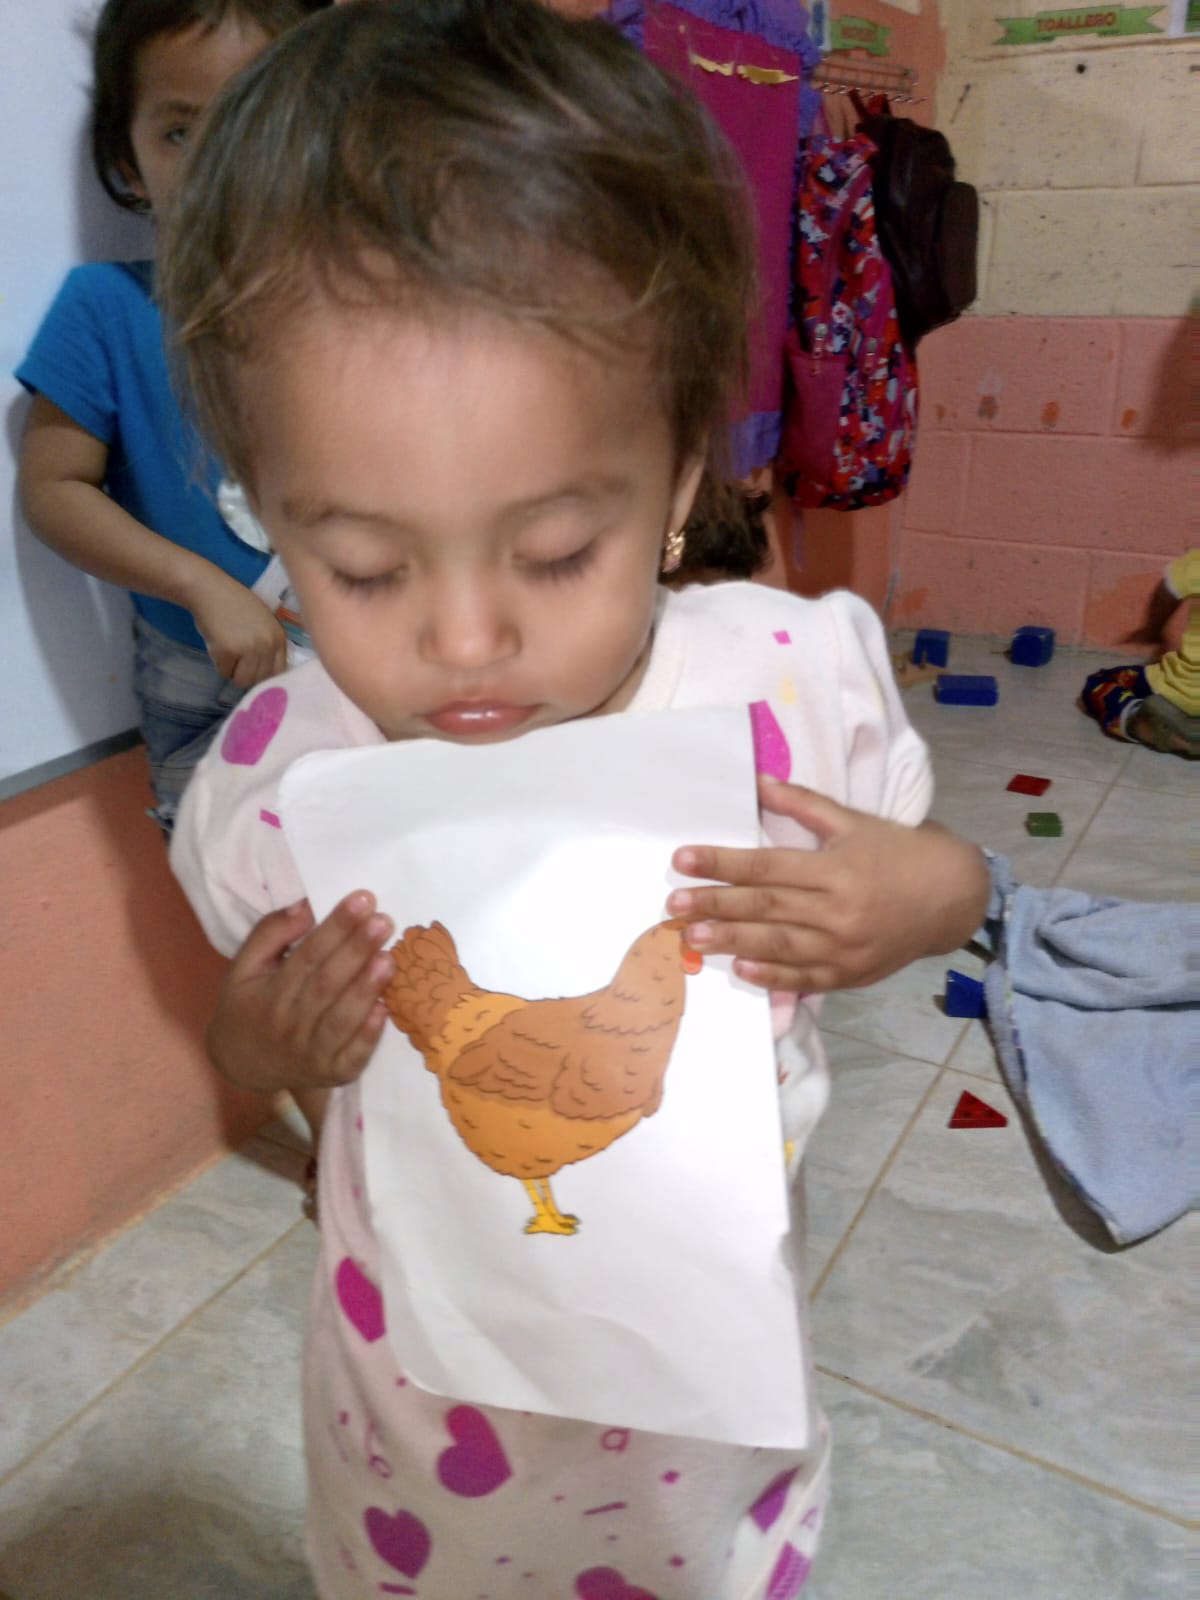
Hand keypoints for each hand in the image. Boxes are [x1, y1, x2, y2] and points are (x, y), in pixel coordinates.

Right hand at [189, 568, 287, 687]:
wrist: (210, 591)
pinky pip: (224, 672)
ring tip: (229, 654)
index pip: (279, 672)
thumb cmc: (234, 605)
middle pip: (260, 679)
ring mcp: (248, 649)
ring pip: (243, 680)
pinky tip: (217, 646)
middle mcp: (268, 644)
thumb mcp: (263, 623)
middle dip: (247, 674)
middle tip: (237, 661)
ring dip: (233, 672)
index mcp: (279, 637)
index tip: (254, 672)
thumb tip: (266, 674)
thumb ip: (269, 645)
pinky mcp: (227, 652)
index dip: (265, 675)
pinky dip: (218, 664)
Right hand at [207, 892, 394, 1094]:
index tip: (362, 900)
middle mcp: (289, 1026)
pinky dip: (369, 1035)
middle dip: (357, 951)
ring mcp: (312, 1054)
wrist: (242, 1065)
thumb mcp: (244, 967)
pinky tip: (386, 1008)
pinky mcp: (334, 1074)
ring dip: (366, 989)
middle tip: (383, 921)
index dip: (335, 928)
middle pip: (327, 984)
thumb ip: (270, 933)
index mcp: (269, 995)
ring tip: (389, 958)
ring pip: (342, 1019)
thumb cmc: (248, 1006)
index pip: (307, 957)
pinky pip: (354, 1055)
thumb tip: (305, 906)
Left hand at [667, 777, 988, 992]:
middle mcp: (837, 911)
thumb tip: (758, 781)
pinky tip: (740, 970)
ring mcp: (844, 948)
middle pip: (765, 908)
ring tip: (692, 939)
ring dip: (731, 942)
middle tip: (673, 906)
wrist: (954, 898)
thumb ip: (804, 805)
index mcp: (836, 868)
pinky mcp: (851, 974)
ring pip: (778, 946)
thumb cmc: (900, 852)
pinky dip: (773, 976)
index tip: (683, 859)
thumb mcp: (855, 821)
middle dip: (715, 905)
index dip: (722, 863)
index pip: (767, 866)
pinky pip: (806, 979)